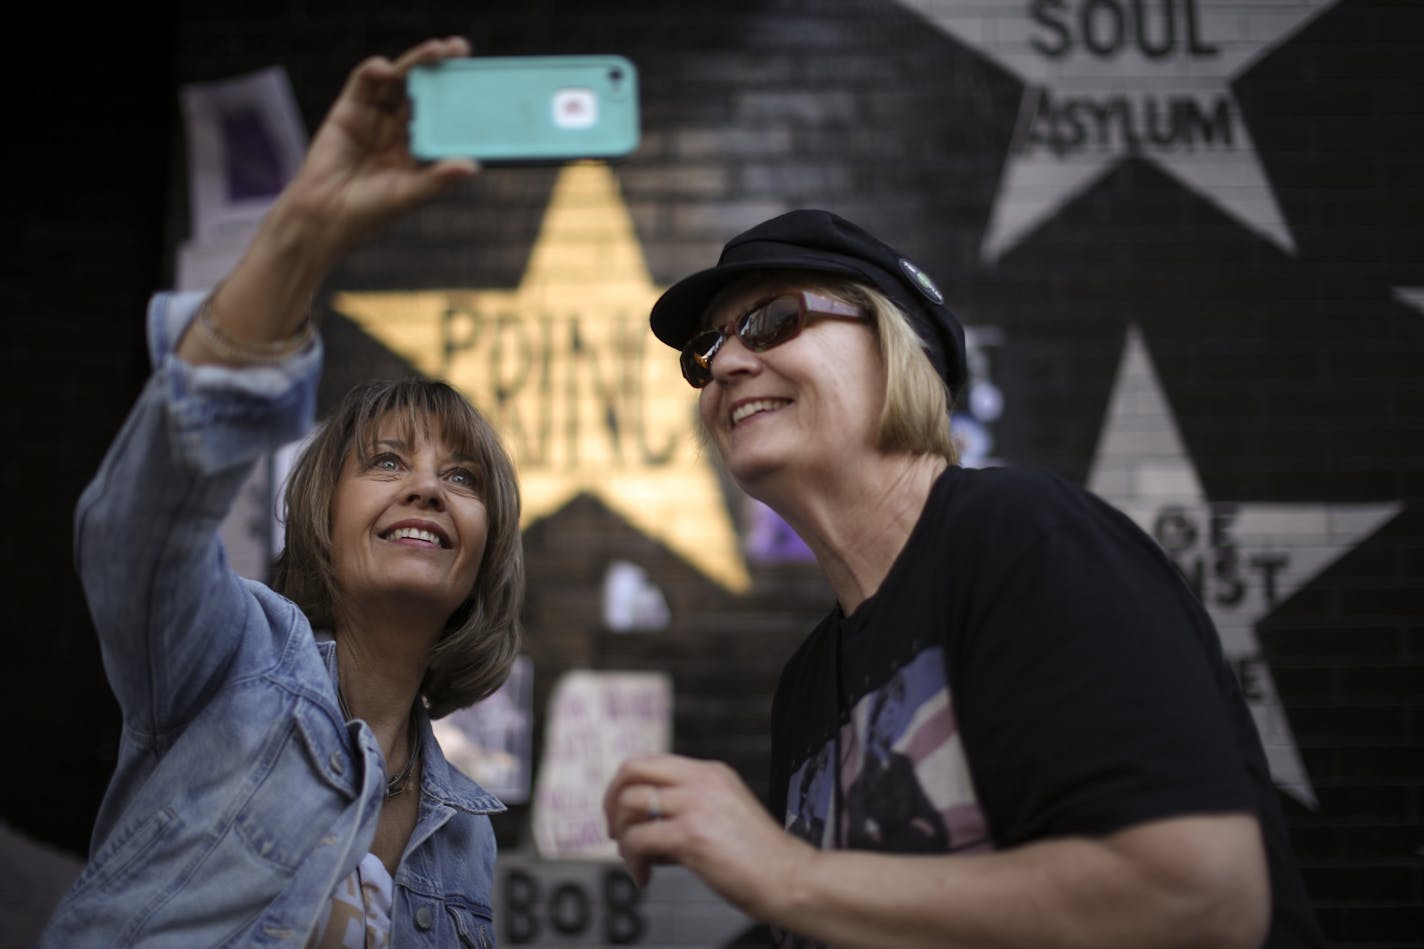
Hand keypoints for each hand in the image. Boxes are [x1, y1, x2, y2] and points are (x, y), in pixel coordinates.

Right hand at [274, 36, 478, 265]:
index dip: (458, 92)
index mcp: (418, 145)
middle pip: (422, 88)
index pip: (442, 111)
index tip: (478, 75)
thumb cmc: (370, 212)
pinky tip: (387, 70)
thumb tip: (473, 167)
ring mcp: (373, 116)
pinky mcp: (348, 110)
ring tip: (435, 51)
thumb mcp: (410, 195)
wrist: (325, 218)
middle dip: (441, 66)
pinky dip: (374, 71)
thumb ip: (438, 179)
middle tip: (459, 49)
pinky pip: (363, 83)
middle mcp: (398, 126)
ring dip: (415, 61)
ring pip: (397, 79)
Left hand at [603, 754, 815, 919]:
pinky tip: (645, 876)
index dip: (626, 787)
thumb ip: (686, 812)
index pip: (651, 762)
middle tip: (614, 830)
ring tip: (636, 861)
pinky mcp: (691, 834)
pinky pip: (638, 840)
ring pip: (630, 803)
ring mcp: (696, 804)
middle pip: (632, 769)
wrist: (791, 879)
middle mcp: (702, 780)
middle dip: (612, 800)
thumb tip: (644, 827)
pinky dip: (632, 861)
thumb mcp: (724, 814)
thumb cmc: (761, 858)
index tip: (623, 814)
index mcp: (711, 772)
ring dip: (622, 836)